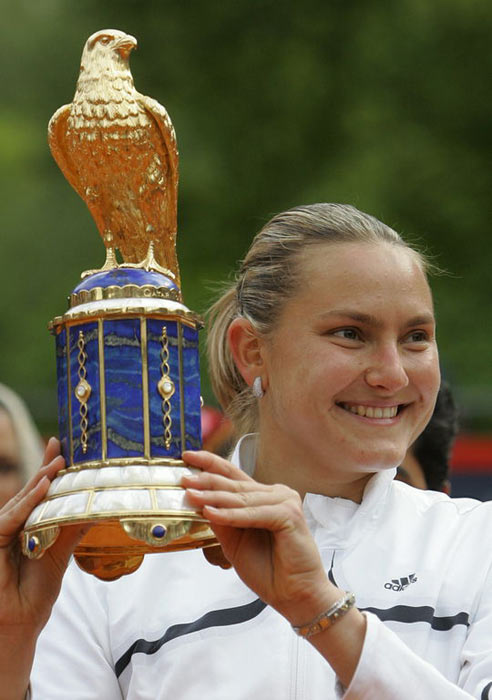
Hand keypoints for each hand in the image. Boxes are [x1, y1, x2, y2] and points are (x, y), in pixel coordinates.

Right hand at [0, 438, 87, 697]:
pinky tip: (41, 489)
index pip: (38, 492)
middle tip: (62, 448)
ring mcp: (1, 532)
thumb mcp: (61, 553)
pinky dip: (26, 503)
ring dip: (39, 481)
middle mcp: (13, 524)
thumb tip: (97, 508)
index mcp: (28, 524)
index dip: (48, 468)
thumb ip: (73, 529)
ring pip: (21, 502)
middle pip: (30, 491)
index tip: (62, 446)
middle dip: (46, 468)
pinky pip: (10, 519)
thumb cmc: (36, 591)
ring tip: (57, 464)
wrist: (20, 622)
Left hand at [182, 450, 338, 623]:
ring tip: (191, 495)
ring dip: (214, 498)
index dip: (210, 464)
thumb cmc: (269, 570)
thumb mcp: (234, 542)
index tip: (187, 457)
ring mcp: (284, 502)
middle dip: (206, 481)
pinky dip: (231, 515)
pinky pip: (253, 514)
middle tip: (184, 478)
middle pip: (235, 484)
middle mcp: (275, 495)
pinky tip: (211, 514)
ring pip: (241, 498)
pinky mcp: (289, 515)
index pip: (233, 476)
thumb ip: (220, 520)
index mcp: (263, 498)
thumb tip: (197, 500)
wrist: (294, 595)